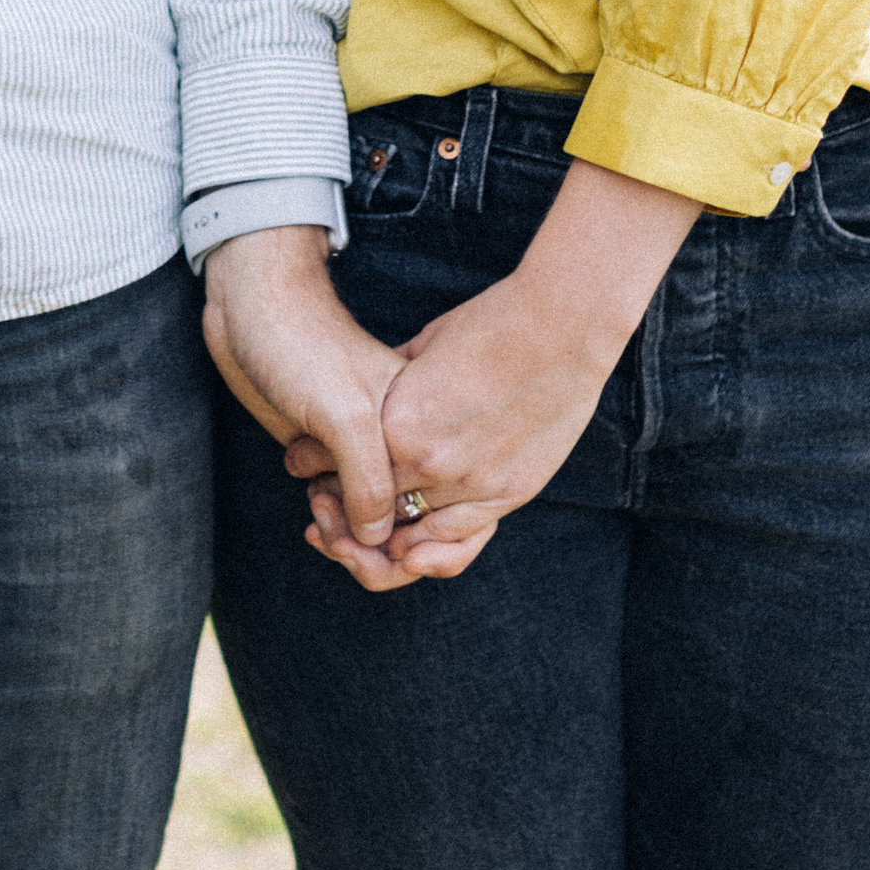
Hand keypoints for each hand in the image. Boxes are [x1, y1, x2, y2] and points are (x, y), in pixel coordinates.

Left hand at [202, 225, 405, 550]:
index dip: (395, 544)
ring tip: (316, 522)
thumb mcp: (345, 411)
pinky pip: (353, 507)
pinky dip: (340, 526)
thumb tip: (381, 541)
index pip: (433, 513)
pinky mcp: (335, 452)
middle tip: (324, 530)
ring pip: (379, 522)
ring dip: (351, 540)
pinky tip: (314, 517)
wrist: (253, 306)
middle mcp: (402, 442)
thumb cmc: (302, 344)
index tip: (349, 542)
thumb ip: (370, 477)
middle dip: (371, 549)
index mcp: (420, 430)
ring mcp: (368, 449)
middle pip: (410, 526)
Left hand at [299, 159, 699, 589]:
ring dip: (388, 534)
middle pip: (370, 512)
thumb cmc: (489, 326)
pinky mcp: (507, 495)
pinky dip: (433, 544)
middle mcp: (428, 463)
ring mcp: (471, 485)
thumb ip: (392, 386)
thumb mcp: (422, 350)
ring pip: (412, 536)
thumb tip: (371, 400)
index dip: (319, 472)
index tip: (312, 466)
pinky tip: (419, 535)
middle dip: (345, 510)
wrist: (558, 329)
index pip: (339, 471)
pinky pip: (460, 541)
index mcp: (396, 424)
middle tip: (332, 502)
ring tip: (375, 521)